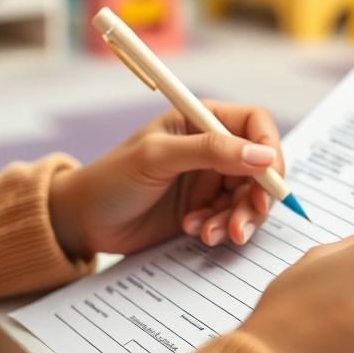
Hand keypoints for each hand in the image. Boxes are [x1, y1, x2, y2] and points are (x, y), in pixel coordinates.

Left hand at [48, 102, 283, 257]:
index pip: (255, 123)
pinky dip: (220, 229)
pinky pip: (230, 219)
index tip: (268, 179)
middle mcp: (211, 147)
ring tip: (209, 233)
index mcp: (201, 119)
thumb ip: (210, 151)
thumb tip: (263, 155)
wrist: (83, 220)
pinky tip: (195, 233)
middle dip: (256, 197)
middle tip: (241, 223)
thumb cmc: (112, 178)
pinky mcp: (203, 209)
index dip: (269, 148)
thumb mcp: (158, 157)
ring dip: (237, 218)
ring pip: (248, 197)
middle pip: (259, 166)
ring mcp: (208, 179)